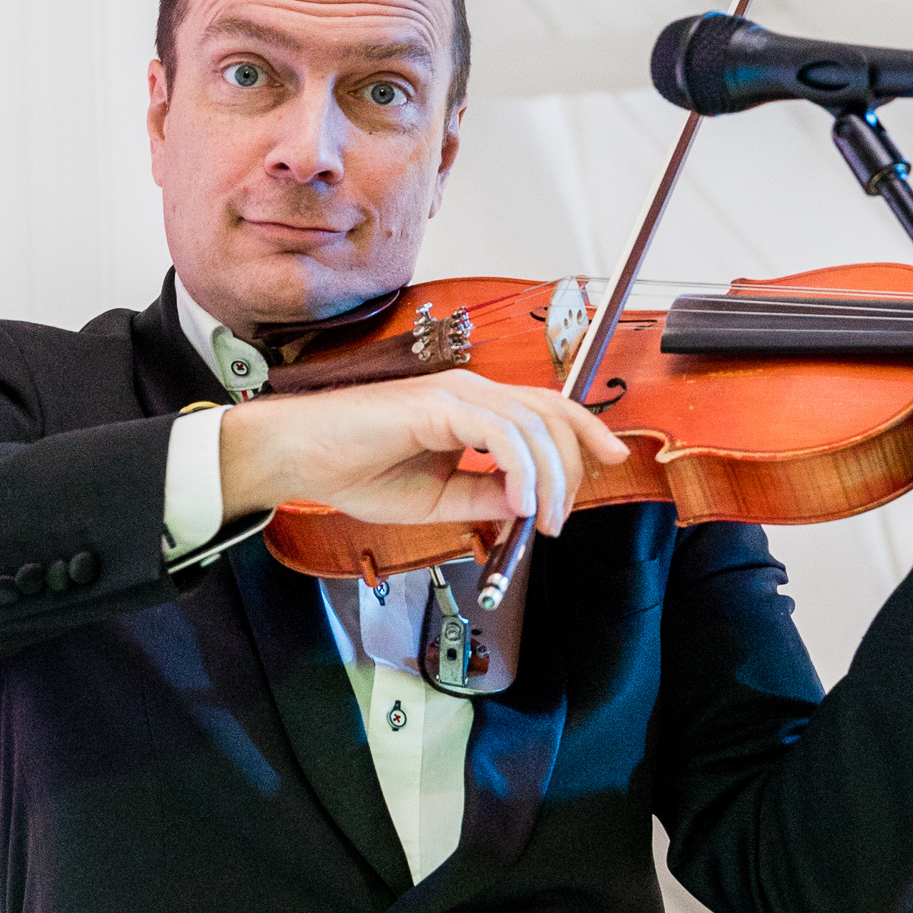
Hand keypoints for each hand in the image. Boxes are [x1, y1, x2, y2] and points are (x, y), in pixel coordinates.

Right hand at [221, 372, 628, 535]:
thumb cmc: (354, 470)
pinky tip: (518, 503)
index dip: (586, 431)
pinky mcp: (436, 406)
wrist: (300, 458)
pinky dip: (519, 470)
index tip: (612, 460)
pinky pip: (499, 435)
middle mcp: (469, 392)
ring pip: (531, 426)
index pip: (546, 409)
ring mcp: (454, 394)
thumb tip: (529, 505)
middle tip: (559, 519)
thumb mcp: (439, 498)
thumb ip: (486, 496)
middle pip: (551, 414)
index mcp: (472, 408)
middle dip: (572, 467)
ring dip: (548, 478)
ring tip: (539, 520)